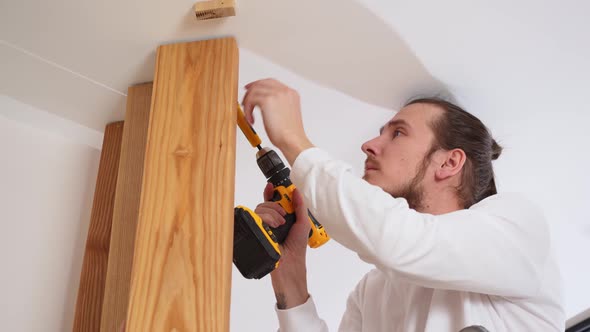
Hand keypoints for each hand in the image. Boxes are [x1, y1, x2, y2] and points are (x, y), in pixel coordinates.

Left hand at [241, 79, 313, 164]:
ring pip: (255, 91)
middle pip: (262, 83)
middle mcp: (285, 91)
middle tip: (244, 100)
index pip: (272, 83)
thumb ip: (277, 106)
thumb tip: (263, 105)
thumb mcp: (285, 114)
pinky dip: (248, 109)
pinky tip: (251, 119)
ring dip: (248, 102)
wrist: (292, 140)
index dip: (259, 85)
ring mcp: (277, 94)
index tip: (251, 90)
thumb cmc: (289, 133)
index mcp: (291, 94)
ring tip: (249, 115)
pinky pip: (251, 99)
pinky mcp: (268, 100)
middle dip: (251, 90)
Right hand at [254, 183, 310, 308]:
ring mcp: (263, 227)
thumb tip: (296, 190)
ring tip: (280, 225)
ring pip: (260, 209)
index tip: (272, 186)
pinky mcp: (256, 232)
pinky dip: (266, 219)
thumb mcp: (303, 224)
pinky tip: (273, 226)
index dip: (271, 193)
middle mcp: (271, 221)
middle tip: (284, 216)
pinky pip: (256, 218)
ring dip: (273, 214)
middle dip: (275, 206)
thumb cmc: (297, 248)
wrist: (289, 264)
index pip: (273, 202)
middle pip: (265, 203)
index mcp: (281, 218)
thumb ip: (300, 206)